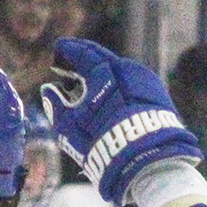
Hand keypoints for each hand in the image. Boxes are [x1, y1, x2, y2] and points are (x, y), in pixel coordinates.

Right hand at [39, 37, 202, 206]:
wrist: (146, 158)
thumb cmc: (101, 141)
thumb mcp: (69, 127)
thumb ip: (56, 105)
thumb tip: (49, 90)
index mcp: (104, 70)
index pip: (83, 52)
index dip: (68, 50)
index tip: (59, 48)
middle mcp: (126, 68)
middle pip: (102, 57)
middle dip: (85, 58)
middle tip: (70, 62)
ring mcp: (145, 79)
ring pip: (118, 69)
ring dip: (102, 72)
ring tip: (88, 82)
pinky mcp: (157, 93)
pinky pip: (131, 81)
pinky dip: (117, 83)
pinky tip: (108, 95)